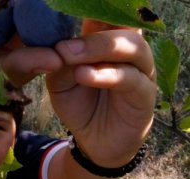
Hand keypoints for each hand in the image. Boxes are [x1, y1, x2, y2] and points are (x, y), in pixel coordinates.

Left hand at [46, 20, 156, 166]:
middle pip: (123, 25)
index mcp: (105, 42)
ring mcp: (140, 71)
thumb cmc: (79, 104)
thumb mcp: (60, 83)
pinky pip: (131, 79)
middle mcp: (127, 52)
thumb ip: (61, 63)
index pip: (106, 16)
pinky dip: (106, 74)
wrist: (92, 139)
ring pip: (132, 46)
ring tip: (70, 56)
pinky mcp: (145, 94)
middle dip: (92, 32)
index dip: (96, 9)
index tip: (73, 9)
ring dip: (99, 48)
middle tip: (63, 45)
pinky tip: (84, 75)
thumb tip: (61, 48)